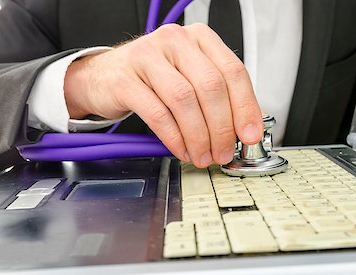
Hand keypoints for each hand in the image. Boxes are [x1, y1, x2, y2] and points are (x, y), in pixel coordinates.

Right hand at [64, 23, 262, 167]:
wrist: (106, 76)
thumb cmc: (155, 79)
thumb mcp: (191, 78)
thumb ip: (220, 98)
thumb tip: (246, 129)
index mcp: (200, 38)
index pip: (233, 72)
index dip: (245, 107)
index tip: (249, 135)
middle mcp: (176, 41)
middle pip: (210, 86)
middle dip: (222, 127)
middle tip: (223, 152)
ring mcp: (148, 56)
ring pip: (185, 100)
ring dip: (199, 136)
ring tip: (203, 155)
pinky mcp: (126, 79)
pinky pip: (158, 113)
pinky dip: (174, 138)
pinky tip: (182, 150)